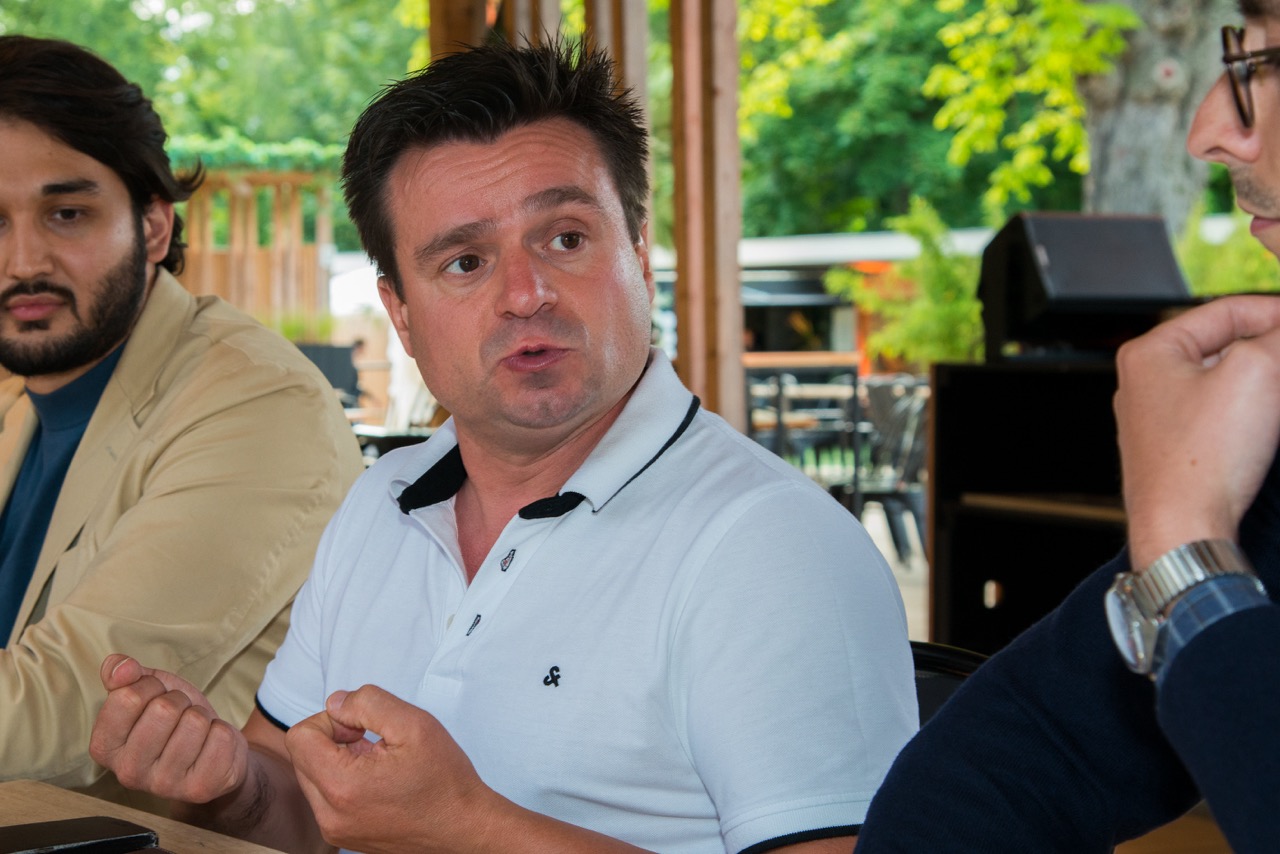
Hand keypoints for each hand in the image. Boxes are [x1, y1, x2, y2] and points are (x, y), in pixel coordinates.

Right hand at [89, 654, 246, 803]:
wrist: (212, 753)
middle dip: (179, 701)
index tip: (156, 697)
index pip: (127, 696)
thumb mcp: (147, 690)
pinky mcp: (199, 789)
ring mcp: (163, 785)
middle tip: (180, 716)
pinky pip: (220, 736)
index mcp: (104, 747)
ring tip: (196, 732)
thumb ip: (121, 674)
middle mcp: (128, 773)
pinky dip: (221, 731)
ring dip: (201, 716)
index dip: (151, 686)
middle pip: (164, 709)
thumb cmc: (175, 719)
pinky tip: (210, 746)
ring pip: (194, 721)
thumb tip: (120, 668)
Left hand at [286, 685, 500, 853]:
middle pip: (301, 756)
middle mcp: (329, 815)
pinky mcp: (343, 836)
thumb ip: (367, 702)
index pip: (299, 737)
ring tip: (378, 763)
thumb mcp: (414, 724)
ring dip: (338, 760)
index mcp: (341, 785)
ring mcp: (334, 830)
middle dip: (333, 739)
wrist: (464, 828)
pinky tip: (378, 781)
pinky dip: (344, 781)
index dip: (331, 720)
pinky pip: (324, 797)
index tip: (364, 729)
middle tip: (374, 742)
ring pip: (311, 776)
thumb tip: (334, 703)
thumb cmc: (444, 779)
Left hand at [1115, 295, 1279, 566]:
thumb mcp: (1258, 372)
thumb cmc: (1200, 461)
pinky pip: (1224, 414)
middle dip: (1273, 350)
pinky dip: (1255, 411)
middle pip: (1228, 344)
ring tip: (1279, 398)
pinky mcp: (1177, 448)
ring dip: (1267, 381)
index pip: (1228, 309)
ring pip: (1229, 380)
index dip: (1278, 313)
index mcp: (1150, 352)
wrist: (1183, 530)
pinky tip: (1270, 424)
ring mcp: (1159, 418)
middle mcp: (1146, 382)